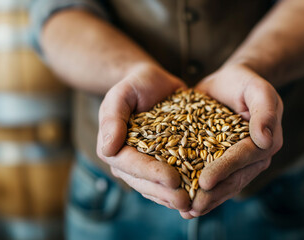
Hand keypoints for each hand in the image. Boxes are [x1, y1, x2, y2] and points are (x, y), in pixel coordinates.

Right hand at [96, 63, 190, 210]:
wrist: (153, 83)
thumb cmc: (136, 85)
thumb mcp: (122, 94)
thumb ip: (113, 118)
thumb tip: (107, 149)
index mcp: (114, 147)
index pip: (131, 165)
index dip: (152, 174)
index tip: (173, 180)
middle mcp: (127, 161)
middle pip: (145, 183)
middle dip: (165, 193)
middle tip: (187, 201)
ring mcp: (144, 165)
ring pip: (156, 188)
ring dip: (174, 198)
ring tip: (194, 204)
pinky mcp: (161, 163)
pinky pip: (168, 182)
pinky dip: (182, 189)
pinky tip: (197, 196)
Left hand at [180, 64, 283, 218]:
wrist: (231, 84)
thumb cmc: (244, 82)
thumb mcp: (257, 88)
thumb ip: (265, 110)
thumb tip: (266, 140)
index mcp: (266, 141)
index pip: (244, 158)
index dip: (225, 170)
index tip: (204, 182)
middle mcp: (255, 156)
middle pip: (234, 178)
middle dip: (213, 194)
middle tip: (193, 206)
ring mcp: (241, 163)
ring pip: (225, 185)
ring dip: (207, 200)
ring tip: (187, 211)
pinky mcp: (224, 162)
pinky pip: (216, 180)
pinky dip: (202, 193)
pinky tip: (186, 205)